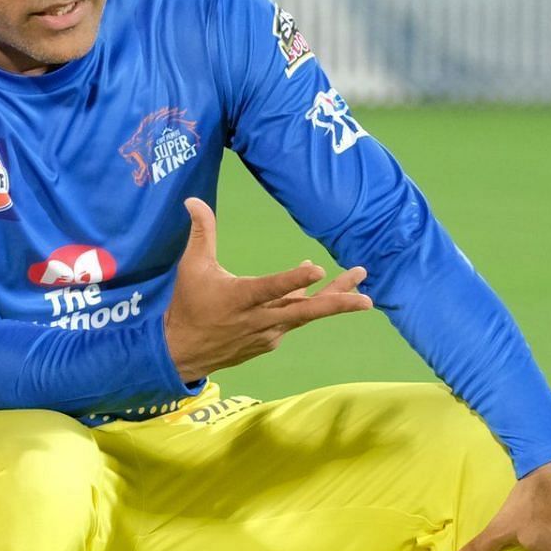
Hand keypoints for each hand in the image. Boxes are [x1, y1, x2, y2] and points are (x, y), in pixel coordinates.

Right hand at [163, 198, 372, 381]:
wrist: (183, 352)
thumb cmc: (188, 304)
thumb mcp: (191, 266)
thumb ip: (201, 232)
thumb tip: (192, 199)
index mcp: (240, 298)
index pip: (271, 288)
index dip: (294, 280)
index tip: (316, 268)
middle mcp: (260, 319)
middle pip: (305, 311)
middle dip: (337, 303)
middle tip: (367, 298)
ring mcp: (268, 333)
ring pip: (305, 314)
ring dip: (332, 300)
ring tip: (359, 286)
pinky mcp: (270, 341)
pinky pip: (292, 320)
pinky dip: (304, 306)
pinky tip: (312, 292)